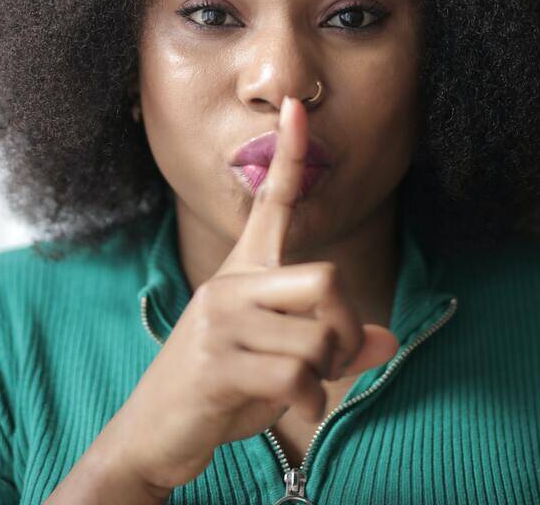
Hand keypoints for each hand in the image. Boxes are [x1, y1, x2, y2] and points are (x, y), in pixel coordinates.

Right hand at [101, 95, 399, 492]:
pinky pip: (298, 377)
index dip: (288, 156)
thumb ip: (330, 347)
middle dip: (343, 328)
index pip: (271, 204)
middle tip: (328, 360)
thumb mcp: (279, 364)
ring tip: (298, 391)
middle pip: (327, 278)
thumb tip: (386, 340)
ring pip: (318, 338)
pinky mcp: (218, 362)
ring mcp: (220, 321)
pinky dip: (311, 403)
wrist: (154, 432)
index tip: (297, 108)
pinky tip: (292, 410)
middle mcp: (230, 285)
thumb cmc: (220, 391)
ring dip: (325, 377)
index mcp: (243, 273)